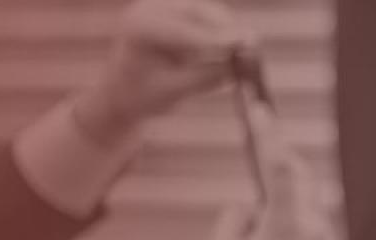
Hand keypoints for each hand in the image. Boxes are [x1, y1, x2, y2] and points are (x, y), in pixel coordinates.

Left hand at [71, 0, 249, 141]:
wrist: (122, 91)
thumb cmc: (142, 96)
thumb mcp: (175, 91)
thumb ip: (207, 77)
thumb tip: (242, 67)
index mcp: (141, 27)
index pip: (184, 31)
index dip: (218, 39)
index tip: (247, 46)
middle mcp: (150, 7)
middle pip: (199, 11)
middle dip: (227, 30)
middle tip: (253, 48)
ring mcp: (164, 4)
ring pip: (208, 11)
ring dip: (228, 30)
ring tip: (246, 54)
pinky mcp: (177, 8)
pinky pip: (209, 15)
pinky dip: (223, 30)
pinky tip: (234, 48)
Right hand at [211, 103, 339, 239]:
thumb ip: (233, 217)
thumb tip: (250, 205)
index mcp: (285, 226)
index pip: (279, 166)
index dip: (269, 134)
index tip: (260, 110)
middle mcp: (315, 232)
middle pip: (302, 180)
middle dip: (281, 165)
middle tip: (263, 152)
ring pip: (307, 210)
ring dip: (286, 210)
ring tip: (261, 239)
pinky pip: (314, 237)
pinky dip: (296, 236)